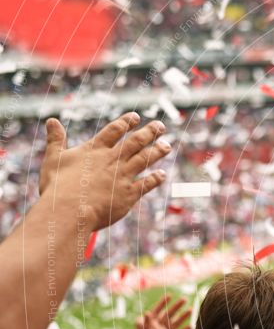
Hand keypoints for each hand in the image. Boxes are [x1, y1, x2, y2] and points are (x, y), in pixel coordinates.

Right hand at [41, 112, 169, 229]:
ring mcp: (122, 176)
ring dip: (157, 151)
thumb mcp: (53, 159)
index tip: (136, 117)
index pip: (114, 131)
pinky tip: (162, 174)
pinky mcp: (128, 194)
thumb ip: (56, 140)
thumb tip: (51, 120)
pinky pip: (146, 184)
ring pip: (144, 159)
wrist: (69, 211)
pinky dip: (155, 179)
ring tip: (167, 145)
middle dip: (149, 132)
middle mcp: (112, 160)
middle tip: (161, 125)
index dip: (126, 122)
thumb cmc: (57, 186)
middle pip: (135, 142)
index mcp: (95, 150)